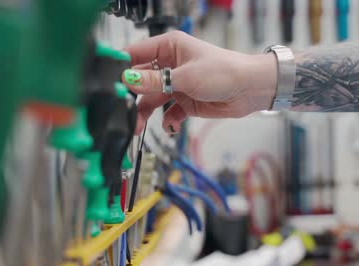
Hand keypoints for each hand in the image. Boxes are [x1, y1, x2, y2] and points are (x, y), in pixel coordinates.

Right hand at [121, 31, 276, 133]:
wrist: (251, 90)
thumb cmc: (225, 71)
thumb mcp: (186, 76)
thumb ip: (156, 81)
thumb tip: (128, 79)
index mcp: (168, 47)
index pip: (135, 54)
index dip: (120, 68)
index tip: (108, 83)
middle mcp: (169, 65)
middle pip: (140, 80)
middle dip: (130, 95)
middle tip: (120, 109)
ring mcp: (176, 84)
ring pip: (150, 99)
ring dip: (142, 112)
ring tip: (136, 126)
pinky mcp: (184, 102)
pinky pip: (167, 113)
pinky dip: (166, 121)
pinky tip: (169, 125)